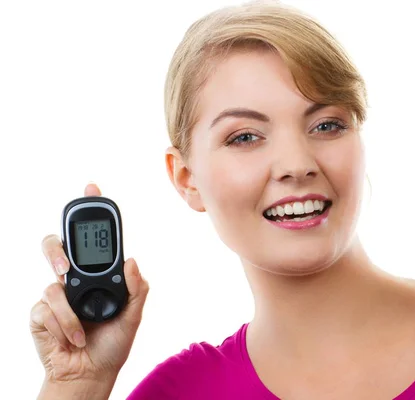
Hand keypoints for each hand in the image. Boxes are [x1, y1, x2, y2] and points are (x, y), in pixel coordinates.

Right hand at [30, 183, 149, 386]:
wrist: (90, 374)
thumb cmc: (112, 344)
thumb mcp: (133, 316)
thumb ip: (136, 289)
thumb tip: (132, 260)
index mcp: (100, 276)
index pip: (95, 240)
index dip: (92, 213)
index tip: (92, 188)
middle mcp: (76, 280)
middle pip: (58, 246)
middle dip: (57, 250)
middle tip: (65, 265)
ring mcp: (56, 295)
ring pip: (53, 281)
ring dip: (71, 311)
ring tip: (81, 326)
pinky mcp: (41, 312)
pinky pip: (47, 308)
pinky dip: (64, 326)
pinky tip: (72, 339)